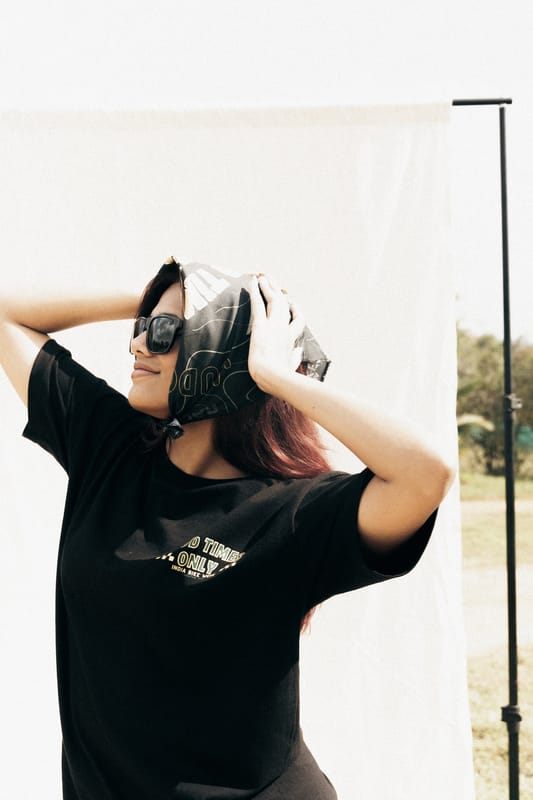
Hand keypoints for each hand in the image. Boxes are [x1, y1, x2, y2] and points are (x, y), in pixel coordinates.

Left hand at [248, 274, 305, 393]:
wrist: (274, 377)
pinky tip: (253, 282)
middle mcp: (285, 329)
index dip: (296, 312)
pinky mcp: (261, 326)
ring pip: (274, 300)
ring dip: (269, 287)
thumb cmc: (281, 377)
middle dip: (280, 293)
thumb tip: (298, 352)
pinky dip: (256, 291)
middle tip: (276, 283)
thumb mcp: (291, 366)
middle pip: (285, 306)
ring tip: (264, 277)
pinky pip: (258, 304)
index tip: (293, 305)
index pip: (297, 321)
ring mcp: (274, 325)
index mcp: (292, 340)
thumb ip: (295, 358)